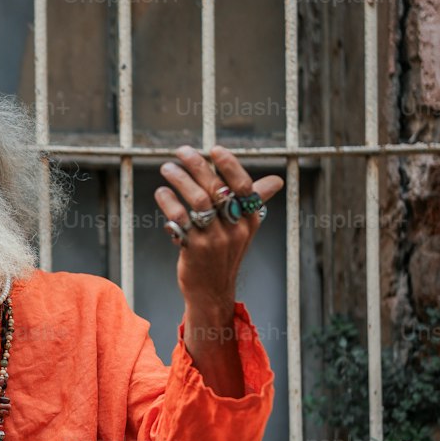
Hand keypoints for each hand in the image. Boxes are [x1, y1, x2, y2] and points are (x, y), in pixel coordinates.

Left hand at [154, 145, 283, 315]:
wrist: (211, 291)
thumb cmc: (226, 254)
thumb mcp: (245, 230)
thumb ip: (255, 202)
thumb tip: (277, 181)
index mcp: (250, 220)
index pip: (243, 186)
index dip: (230, 165)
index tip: (214, 149)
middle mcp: (235, 229)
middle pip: (217, 189)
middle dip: (198, 165)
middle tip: (182, 151)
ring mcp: (215, 240)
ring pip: (198, 200)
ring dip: (180, 180)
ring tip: (168, 168)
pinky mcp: (194, 249)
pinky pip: (180, 218)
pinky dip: (168, 202)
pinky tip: (162, 193)